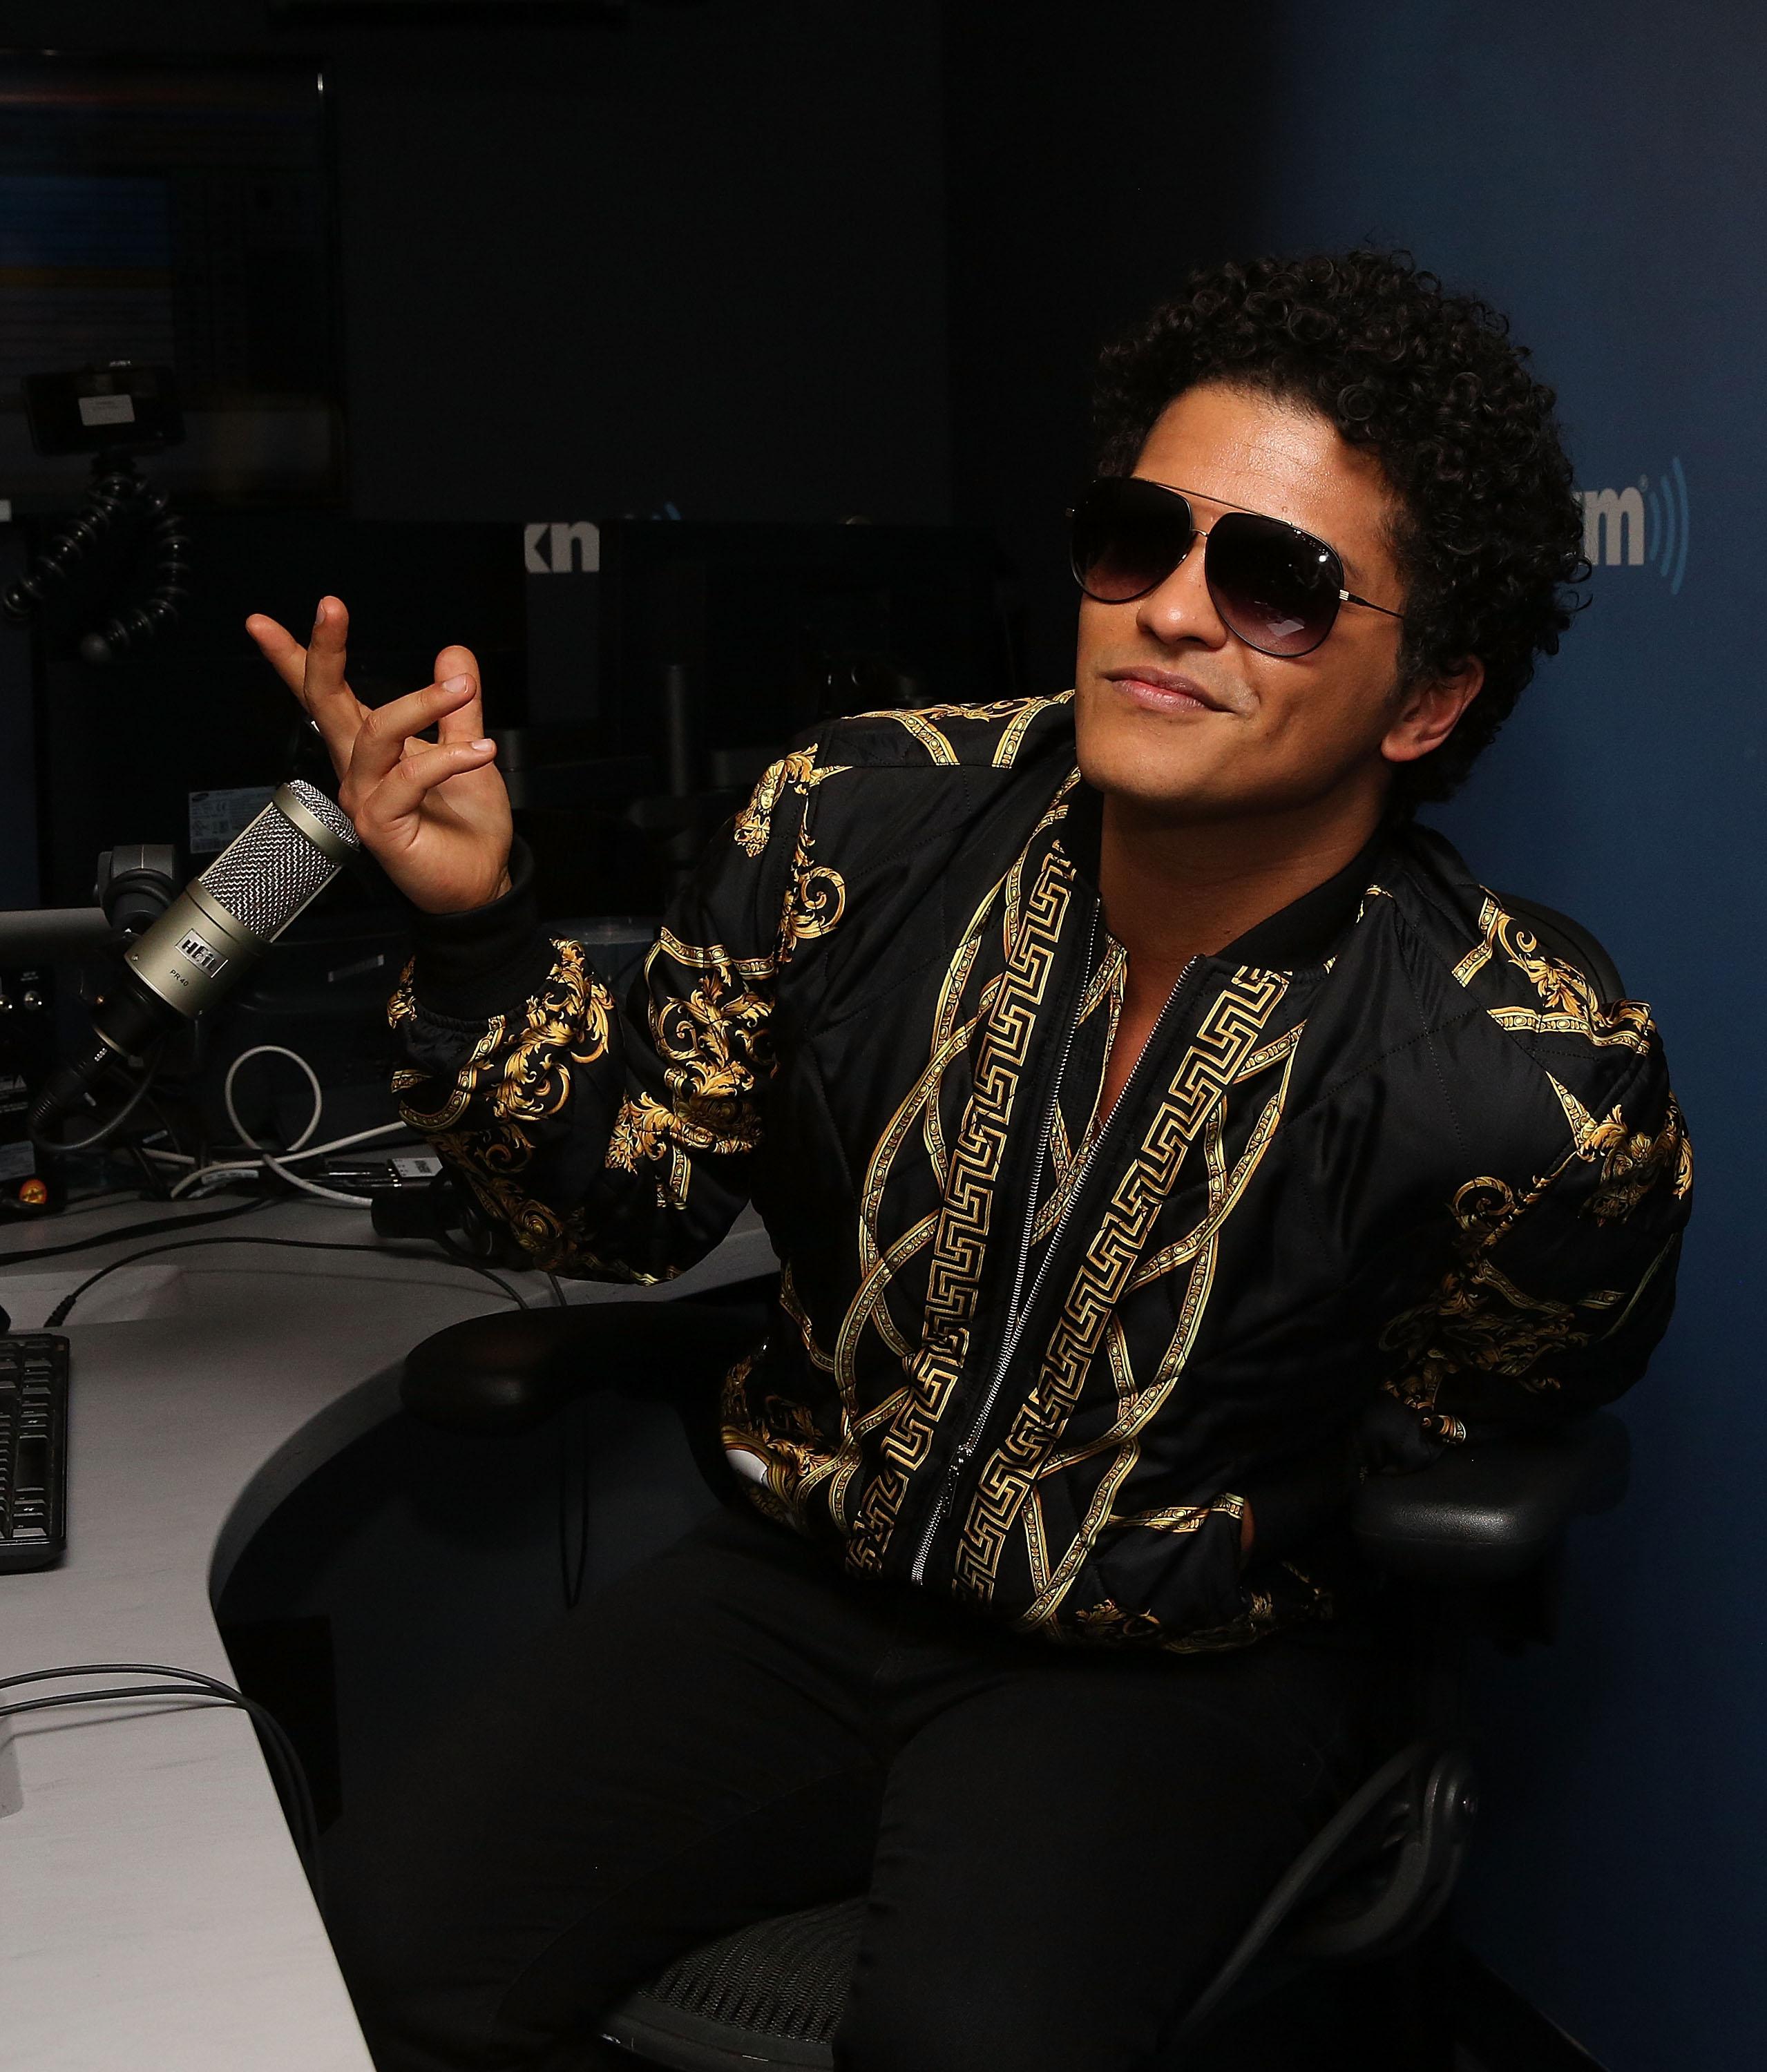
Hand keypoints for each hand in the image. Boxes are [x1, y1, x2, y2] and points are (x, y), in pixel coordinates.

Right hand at [246, 596, 513, 914]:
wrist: (480, 882)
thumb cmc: (466, 828)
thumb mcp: (466, 749)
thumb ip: (458, 706)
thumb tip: (454, 654)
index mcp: (370, 748)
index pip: (323, 695)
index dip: (296, 657)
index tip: (263, 623)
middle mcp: (358, 770)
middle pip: (326, 701)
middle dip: (324, 651)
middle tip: (330, 607)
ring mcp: (364, 798)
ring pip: (375, 733)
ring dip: (421, 703)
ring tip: (462, 691)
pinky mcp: (381, 826)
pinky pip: (406, 778)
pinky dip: (447, 758)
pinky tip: (480, 751)